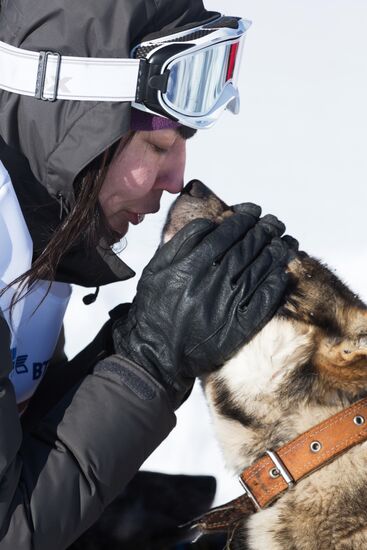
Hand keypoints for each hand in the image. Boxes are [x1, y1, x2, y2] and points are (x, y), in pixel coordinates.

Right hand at [113, 204, 296, 407]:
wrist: (156, 352)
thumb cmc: (154, 308)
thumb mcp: (156, 270)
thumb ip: (180, 244)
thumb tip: (210, 223)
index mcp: (191, 266)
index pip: (226, 234)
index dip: (243, 219)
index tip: (253, 212)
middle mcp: (212, 283)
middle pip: (247, 248)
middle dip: (264, 230)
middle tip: (274, 222)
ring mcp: (227, 305)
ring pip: (259, 270)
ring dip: (275, 253)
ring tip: (284, 241)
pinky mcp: (238, 327)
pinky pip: (263, 301)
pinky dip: (275, 284)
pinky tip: (282, 273)